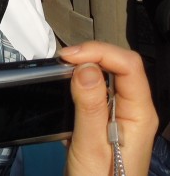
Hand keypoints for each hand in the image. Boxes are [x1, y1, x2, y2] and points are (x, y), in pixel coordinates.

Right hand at [60, 41, 157, 175]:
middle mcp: (133, 111)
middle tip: (61, 63)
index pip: (129, 65)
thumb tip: (86, 68)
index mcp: (139, 115)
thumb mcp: (91, 147)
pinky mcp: (104, 120)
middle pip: (118, 65)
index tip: (70, 57)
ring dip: (83, 68)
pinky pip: (94, 90)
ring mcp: (119, 115)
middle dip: (90, 56)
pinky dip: (78, 83)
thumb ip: (89, 106)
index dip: (100, 52)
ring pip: (106, 76)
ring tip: (60, 74)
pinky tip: (64, 90)